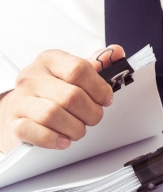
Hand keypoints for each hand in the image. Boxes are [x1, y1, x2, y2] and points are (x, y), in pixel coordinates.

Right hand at [0, 45, 124, 153]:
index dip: (99, 88)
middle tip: (92, 118)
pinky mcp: (14, 122)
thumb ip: (98, 64)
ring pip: (53, 115)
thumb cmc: (53, 91)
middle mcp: (32, 77)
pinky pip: (35, 132)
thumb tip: (118, 52)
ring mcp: (21, 99)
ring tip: (78, 130)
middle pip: (71, 96)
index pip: (79, 69)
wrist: (21, 110)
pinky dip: (54, 139)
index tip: (106, 99)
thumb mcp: (74, 74)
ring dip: (74, 128)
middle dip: (90, 113)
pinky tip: (62, 140)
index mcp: (50, 60)